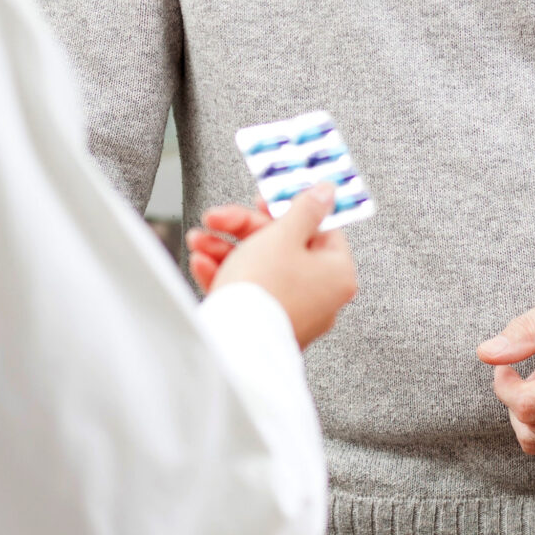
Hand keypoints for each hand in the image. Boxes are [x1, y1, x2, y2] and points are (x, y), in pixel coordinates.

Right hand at [187, 188, 357, 348]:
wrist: (234, 343)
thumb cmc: (264, 287)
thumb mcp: (283, 235)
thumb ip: (305, 209)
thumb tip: (328, 191)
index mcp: (337, 272)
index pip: (319, 229)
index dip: (287, 209)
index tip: (262, 199)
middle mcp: (322, 296)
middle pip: (284, 247)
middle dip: (243, 230)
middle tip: (218, 217)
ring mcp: (295, 313)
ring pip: (262, 269)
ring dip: (226, 250)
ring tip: (198, 241)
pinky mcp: (269, 327)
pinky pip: (252, 294)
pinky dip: (228, 276)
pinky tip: (201, 265)